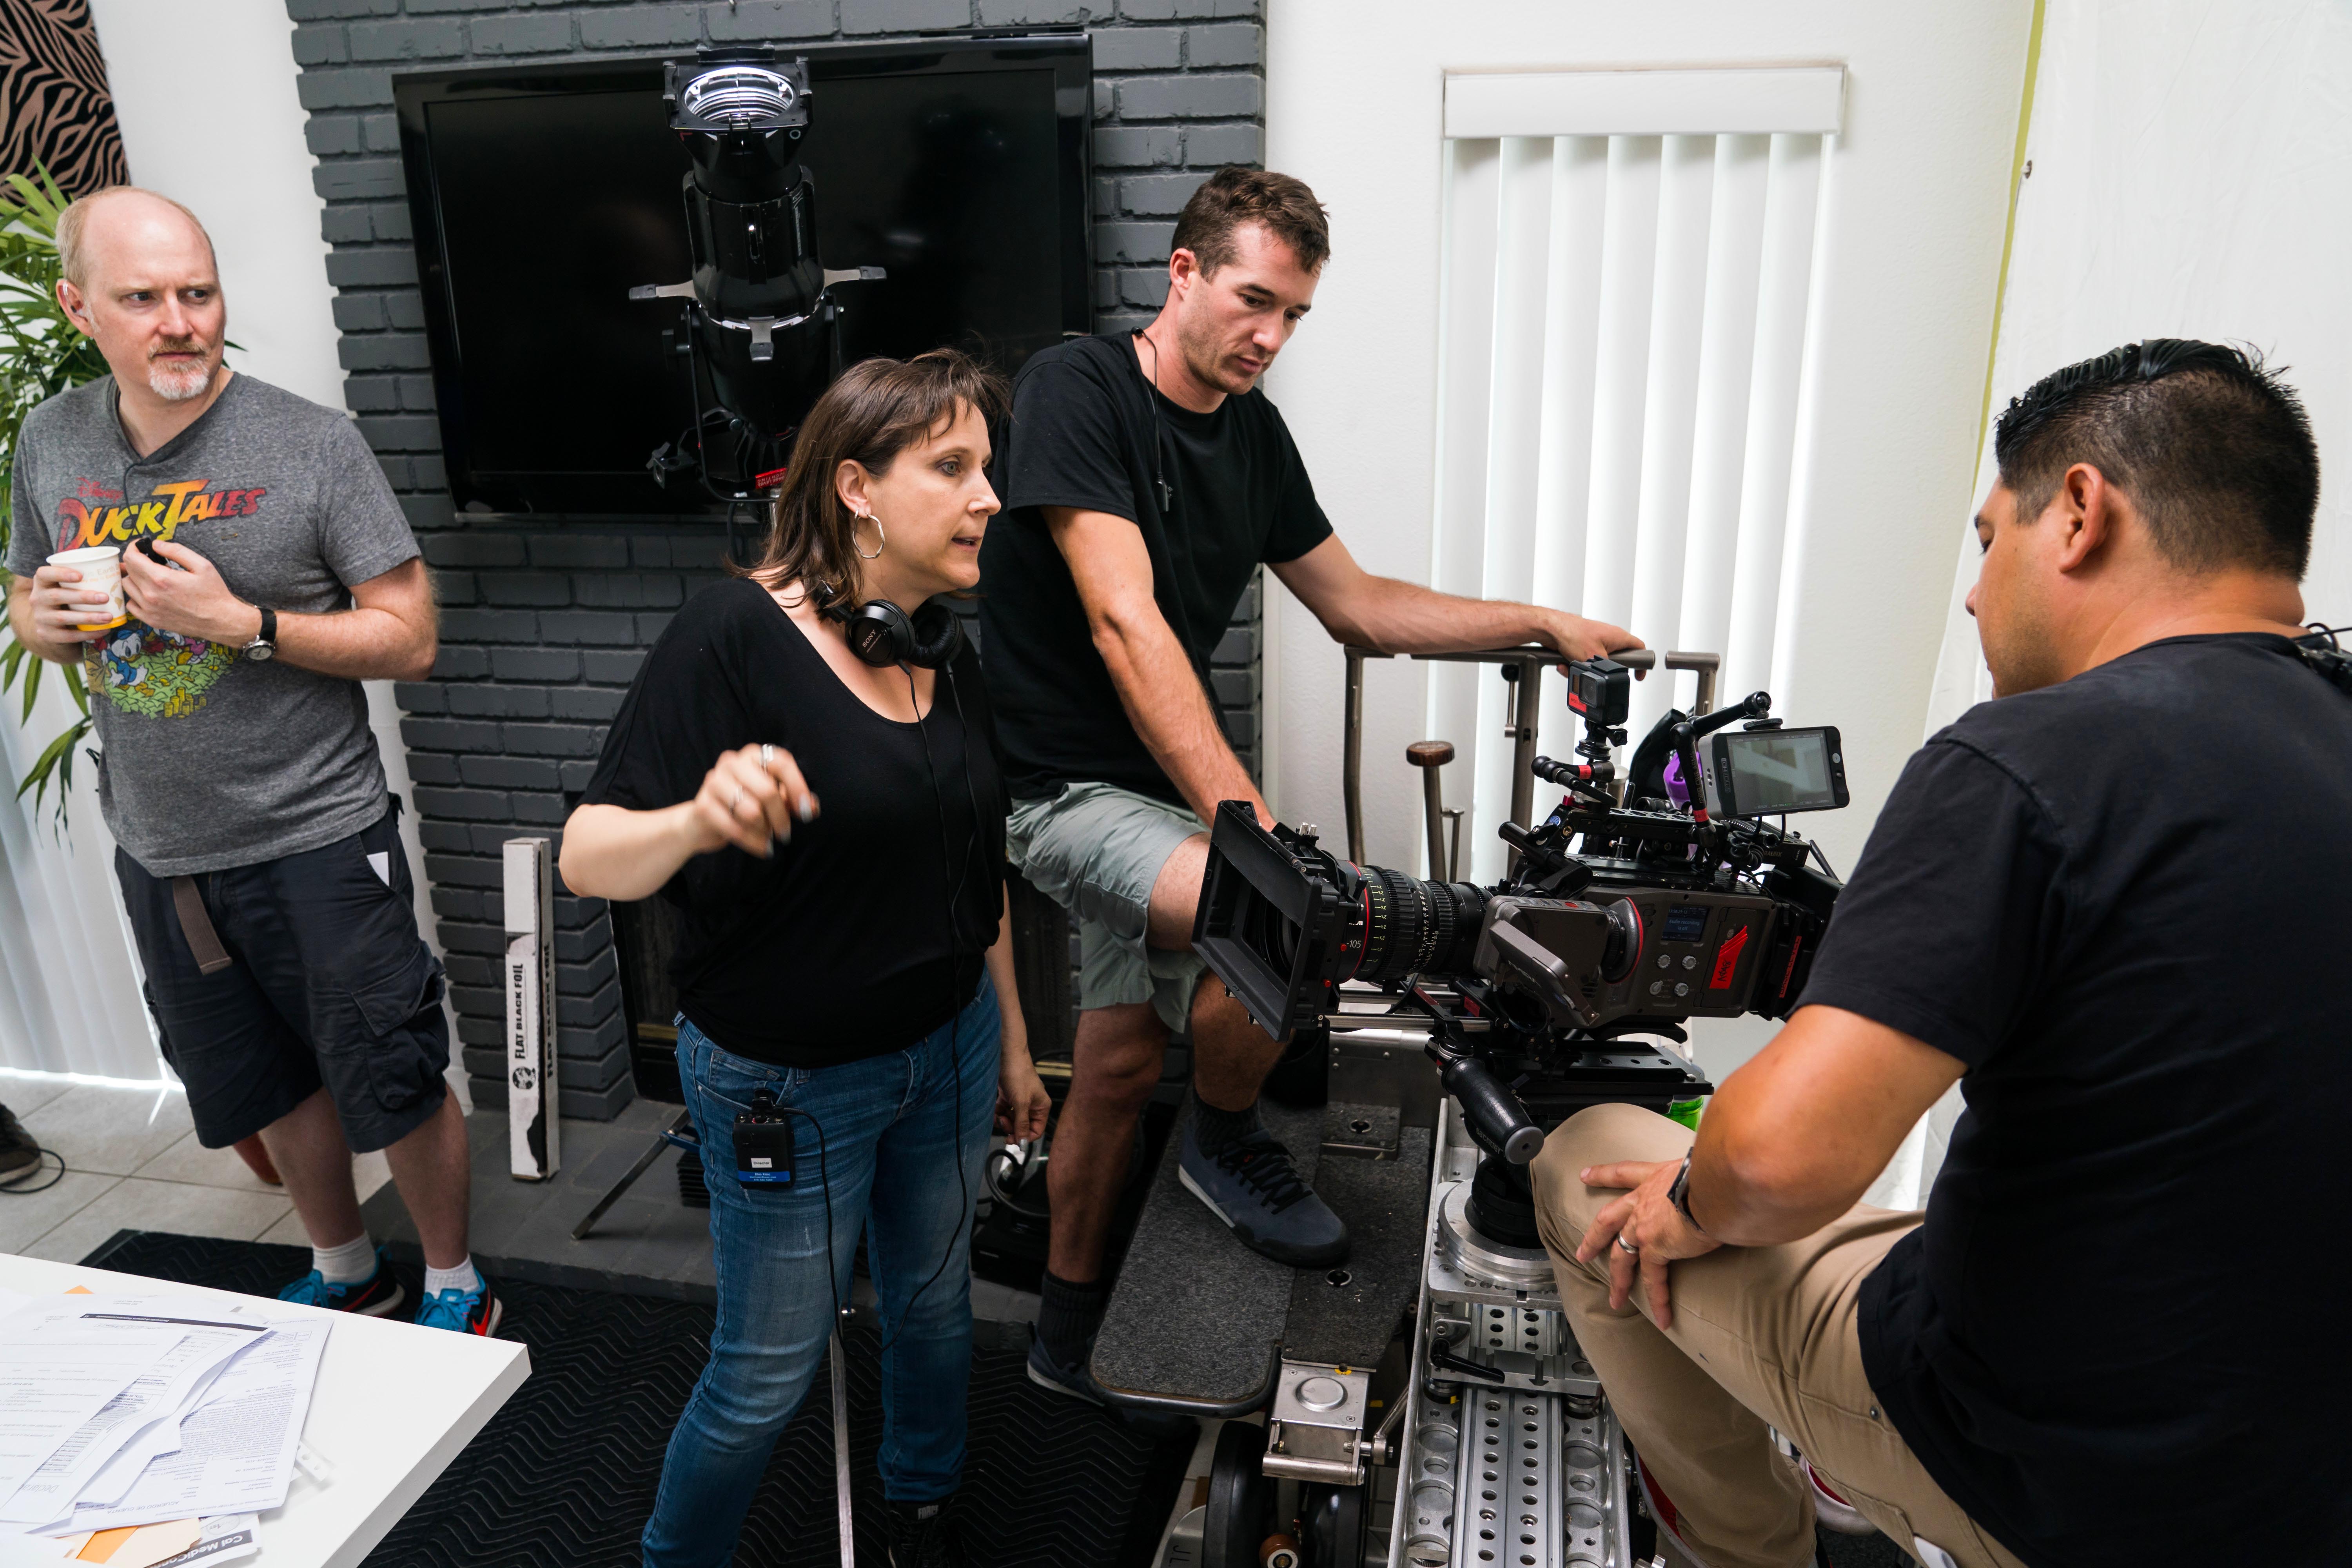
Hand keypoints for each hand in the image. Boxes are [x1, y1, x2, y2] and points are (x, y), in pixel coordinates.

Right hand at [27, 563, 115, 643]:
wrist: (52, 625)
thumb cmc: (68, 598)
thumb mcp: (73, 586)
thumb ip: (93, 575)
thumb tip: (123, 566)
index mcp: (42, 583)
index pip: (44, 574)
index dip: (60, 573)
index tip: (81, 575)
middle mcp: (37, 599)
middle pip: (56, 596)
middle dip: (82, 597)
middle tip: (105, 597)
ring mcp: (40, 618)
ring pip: (63, 617)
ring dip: (88, 617)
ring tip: (108, 617)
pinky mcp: (46, 635)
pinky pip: (68, 635)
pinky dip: (88, 633)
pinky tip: (104, 630)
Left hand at [121, 539, 257, 644]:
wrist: (221, 621)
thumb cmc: (214, 594)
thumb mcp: (202, 565)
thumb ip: (176, 551)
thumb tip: (156, 544)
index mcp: (161, 579)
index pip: (132, 558)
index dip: (134, 547)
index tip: (141, 546)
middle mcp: (150, 595)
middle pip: (127, 571)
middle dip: (135, 560)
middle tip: (148, 559)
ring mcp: (149, 609)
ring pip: (127, 587)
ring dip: (134, 578)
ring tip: (149, 576)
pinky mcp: (151, 620)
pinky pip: (132, 604)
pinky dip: (136, 596)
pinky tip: (149, 593)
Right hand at [684, 743, 818, 858]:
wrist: (704, 822)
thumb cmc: (745, 805)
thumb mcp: (772, 799)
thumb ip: (792, 799)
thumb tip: (813, 807)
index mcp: (753, 754)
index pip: (781, 763)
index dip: (798, 788)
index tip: (808, 812)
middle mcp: (732, 762)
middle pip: (767, 791)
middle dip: (781, 817)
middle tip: (785, 833)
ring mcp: (714, 781)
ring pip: (751, 811)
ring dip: (765, 830)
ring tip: (767, 835)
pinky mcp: (703, 805)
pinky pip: (735, 828)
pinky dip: (753, 842)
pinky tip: (762, 847)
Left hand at [995, 1042, 1050, 1140]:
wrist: (1006, 1056)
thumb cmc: (1019, 1074)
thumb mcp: (1021, 1102)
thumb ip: (1022, 1124)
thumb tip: (1022, 1143)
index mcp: (1041, 1107)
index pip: (1036, 1130)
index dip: (1024, 1137)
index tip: (1012, 1138)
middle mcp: (1032, 1105)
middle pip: (1022, 1126)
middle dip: (1012, 1127)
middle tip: (1003, 1122)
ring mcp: (1020, 1101)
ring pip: (1012, 1120)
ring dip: (1004, 1120)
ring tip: (999, 1115)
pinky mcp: (1009, 1097)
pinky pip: (1004, 1111)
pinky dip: (999, 1113)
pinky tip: (995, 1110)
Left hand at [1537, 611, 1644, 666]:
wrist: (1549, 627)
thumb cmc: (1572, 633)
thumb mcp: (1594, 657)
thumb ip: (1606, 670)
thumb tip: (1610, 679)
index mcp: (1618, 636)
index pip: (1639, 648)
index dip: (1642, 663)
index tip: (1638, 675)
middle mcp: (1608, 637)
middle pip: (1614, 660)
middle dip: (1603, 671)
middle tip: (1597, 674)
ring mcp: (1595, 641)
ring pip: (1596, 663)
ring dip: (1583, 668)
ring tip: (1572, 666)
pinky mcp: (1582, 645)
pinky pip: (1582, 660)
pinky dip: (1574, 664)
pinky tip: (1564, 663)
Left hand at [1572, 1157, 1720, 1328]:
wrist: (1718, 1184)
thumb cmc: (1719, 1171)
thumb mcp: (1702, 1167)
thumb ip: (1700, 1176)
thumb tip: (1716, 1180)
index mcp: (1655, 1177)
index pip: (1623, 1173)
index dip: (1602, 1174)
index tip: (1584, 1174)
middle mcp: (1643, 1200)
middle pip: (1608, 1219)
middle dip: (1593, 1237)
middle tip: (1581, 1252)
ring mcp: (1644, 1225)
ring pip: (1622, 1256)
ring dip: (1619, 1280)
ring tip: (1615, 1299)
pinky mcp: (1656, 1248)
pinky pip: (1653, 1279)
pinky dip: (1658, 1300)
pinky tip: (1662, 1318)